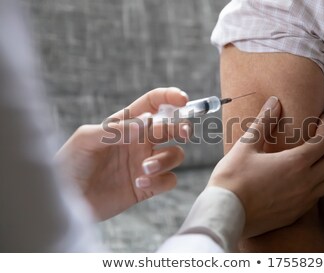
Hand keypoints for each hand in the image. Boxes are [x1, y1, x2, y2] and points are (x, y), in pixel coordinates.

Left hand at [55, 87, 189, 220]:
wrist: (65, 199)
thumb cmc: (70, 163)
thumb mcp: (87, 139)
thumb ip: (118, 129)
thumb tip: (148, 121)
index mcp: (126, 124)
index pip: (153, 104)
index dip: (170, 98)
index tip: (182, 100)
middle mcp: (139, 142)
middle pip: (172, 128)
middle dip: (181, 127)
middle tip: (183, 132)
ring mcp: (145, 164)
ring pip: (175, 154)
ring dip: (166, 159)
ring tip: (144, 168)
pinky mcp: (147, 186)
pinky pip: (169, 180)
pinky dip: (161, 180)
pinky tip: (140, 183)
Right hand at [208, 96, 323, 237]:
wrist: (225, 213)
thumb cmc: (233, 178)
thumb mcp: (246, 146)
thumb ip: (264, 122)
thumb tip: (274, 102)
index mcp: (296, 163)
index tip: (321, 119)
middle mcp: (306, 183)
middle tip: (320, 137)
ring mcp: (303, 202)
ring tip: (315, 159)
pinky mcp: (295, 214)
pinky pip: (316, 198)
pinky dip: (317, 185)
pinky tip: (302, 180)